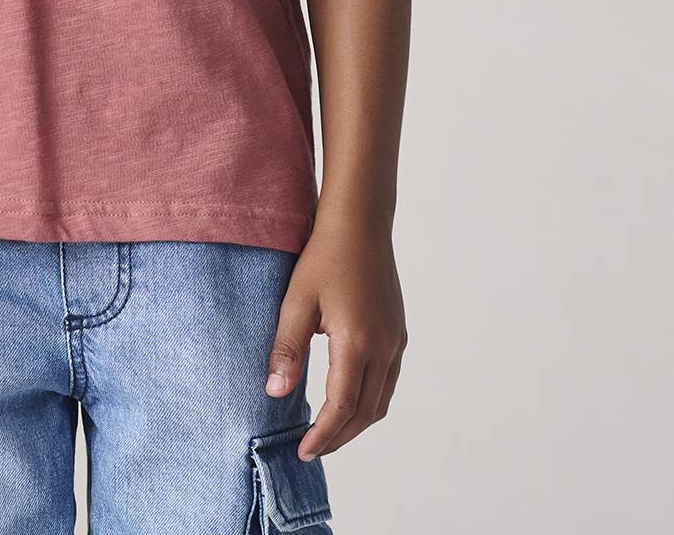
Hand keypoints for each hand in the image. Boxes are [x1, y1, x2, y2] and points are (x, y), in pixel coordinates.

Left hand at [263, 217, 406, 459]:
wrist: (359, 222)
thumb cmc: (324, 256)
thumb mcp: (296, 300)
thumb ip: (286, 348)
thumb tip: (275, 393)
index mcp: (357, 343)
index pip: (341, 407)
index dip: (322, 435)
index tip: (303, 451)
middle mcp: (384, 348)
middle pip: (365, 413)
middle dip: (339, 436)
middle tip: (313, 448)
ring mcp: (396, 340)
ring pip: (381, 400)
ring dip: (356, 422)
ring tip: (329, 432)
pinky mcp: (398, 331)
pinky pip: (389, 380)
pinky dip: (370, 400)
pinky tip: (349, 398)